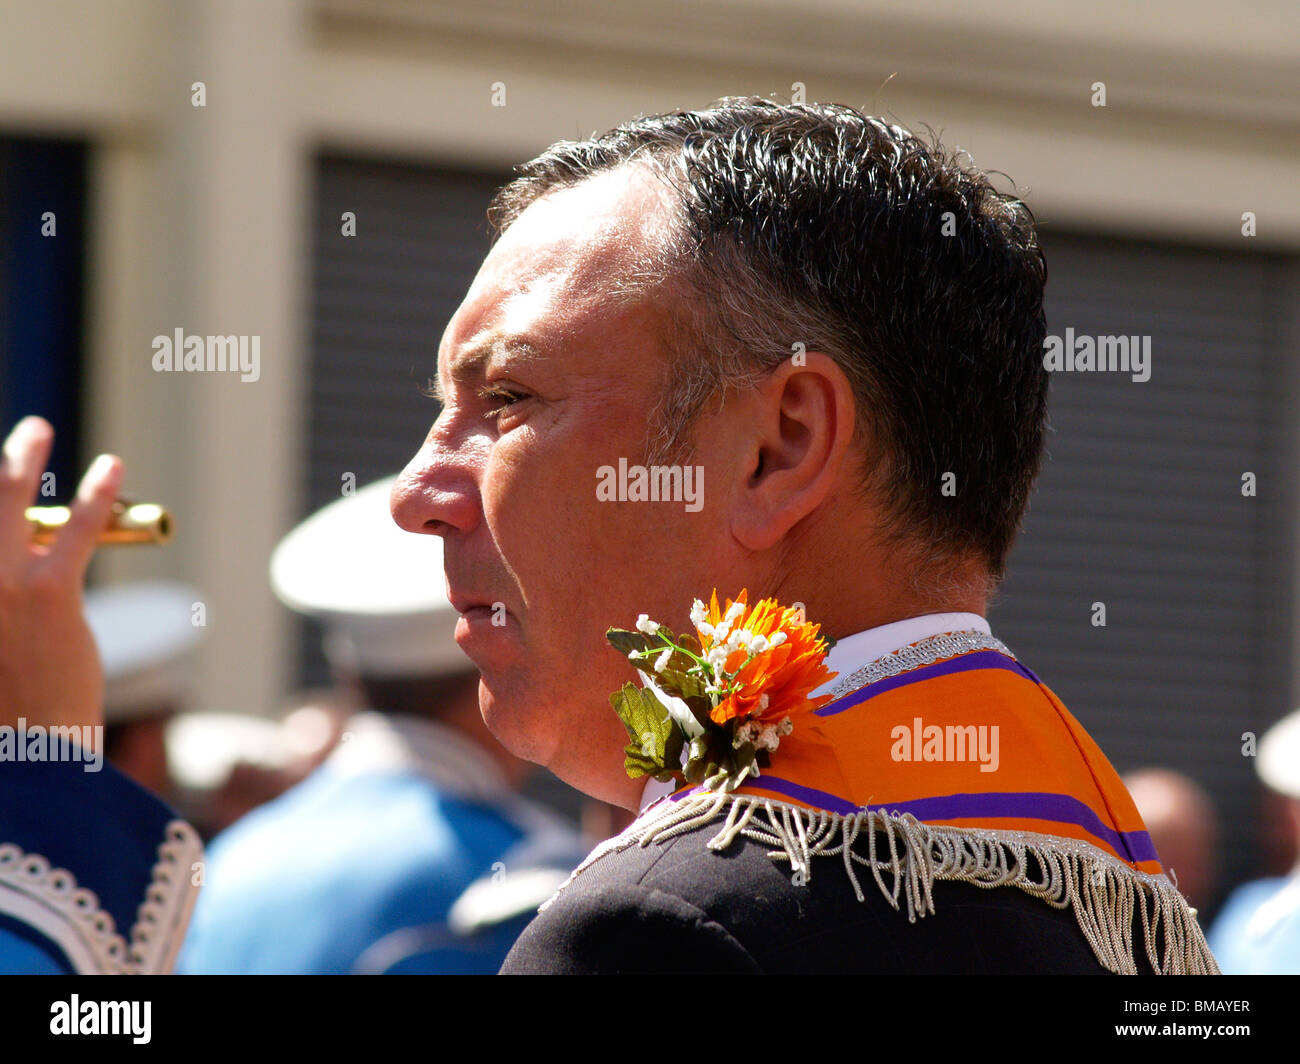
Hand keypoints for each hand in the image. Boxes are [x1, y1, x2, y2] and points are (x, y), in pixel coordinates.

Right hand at [0, 416, 122, 731]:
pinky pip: (79, 530)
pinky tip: (112, 468)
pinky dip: (99, 496)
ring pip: (7, 502)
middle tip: (11, 435)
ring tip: (36, 431)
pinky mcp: (49, 594)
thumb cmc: (3, 713)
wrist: (24, 758)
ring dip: (22, 461)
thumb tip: (21, 543)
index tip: (0, 487)